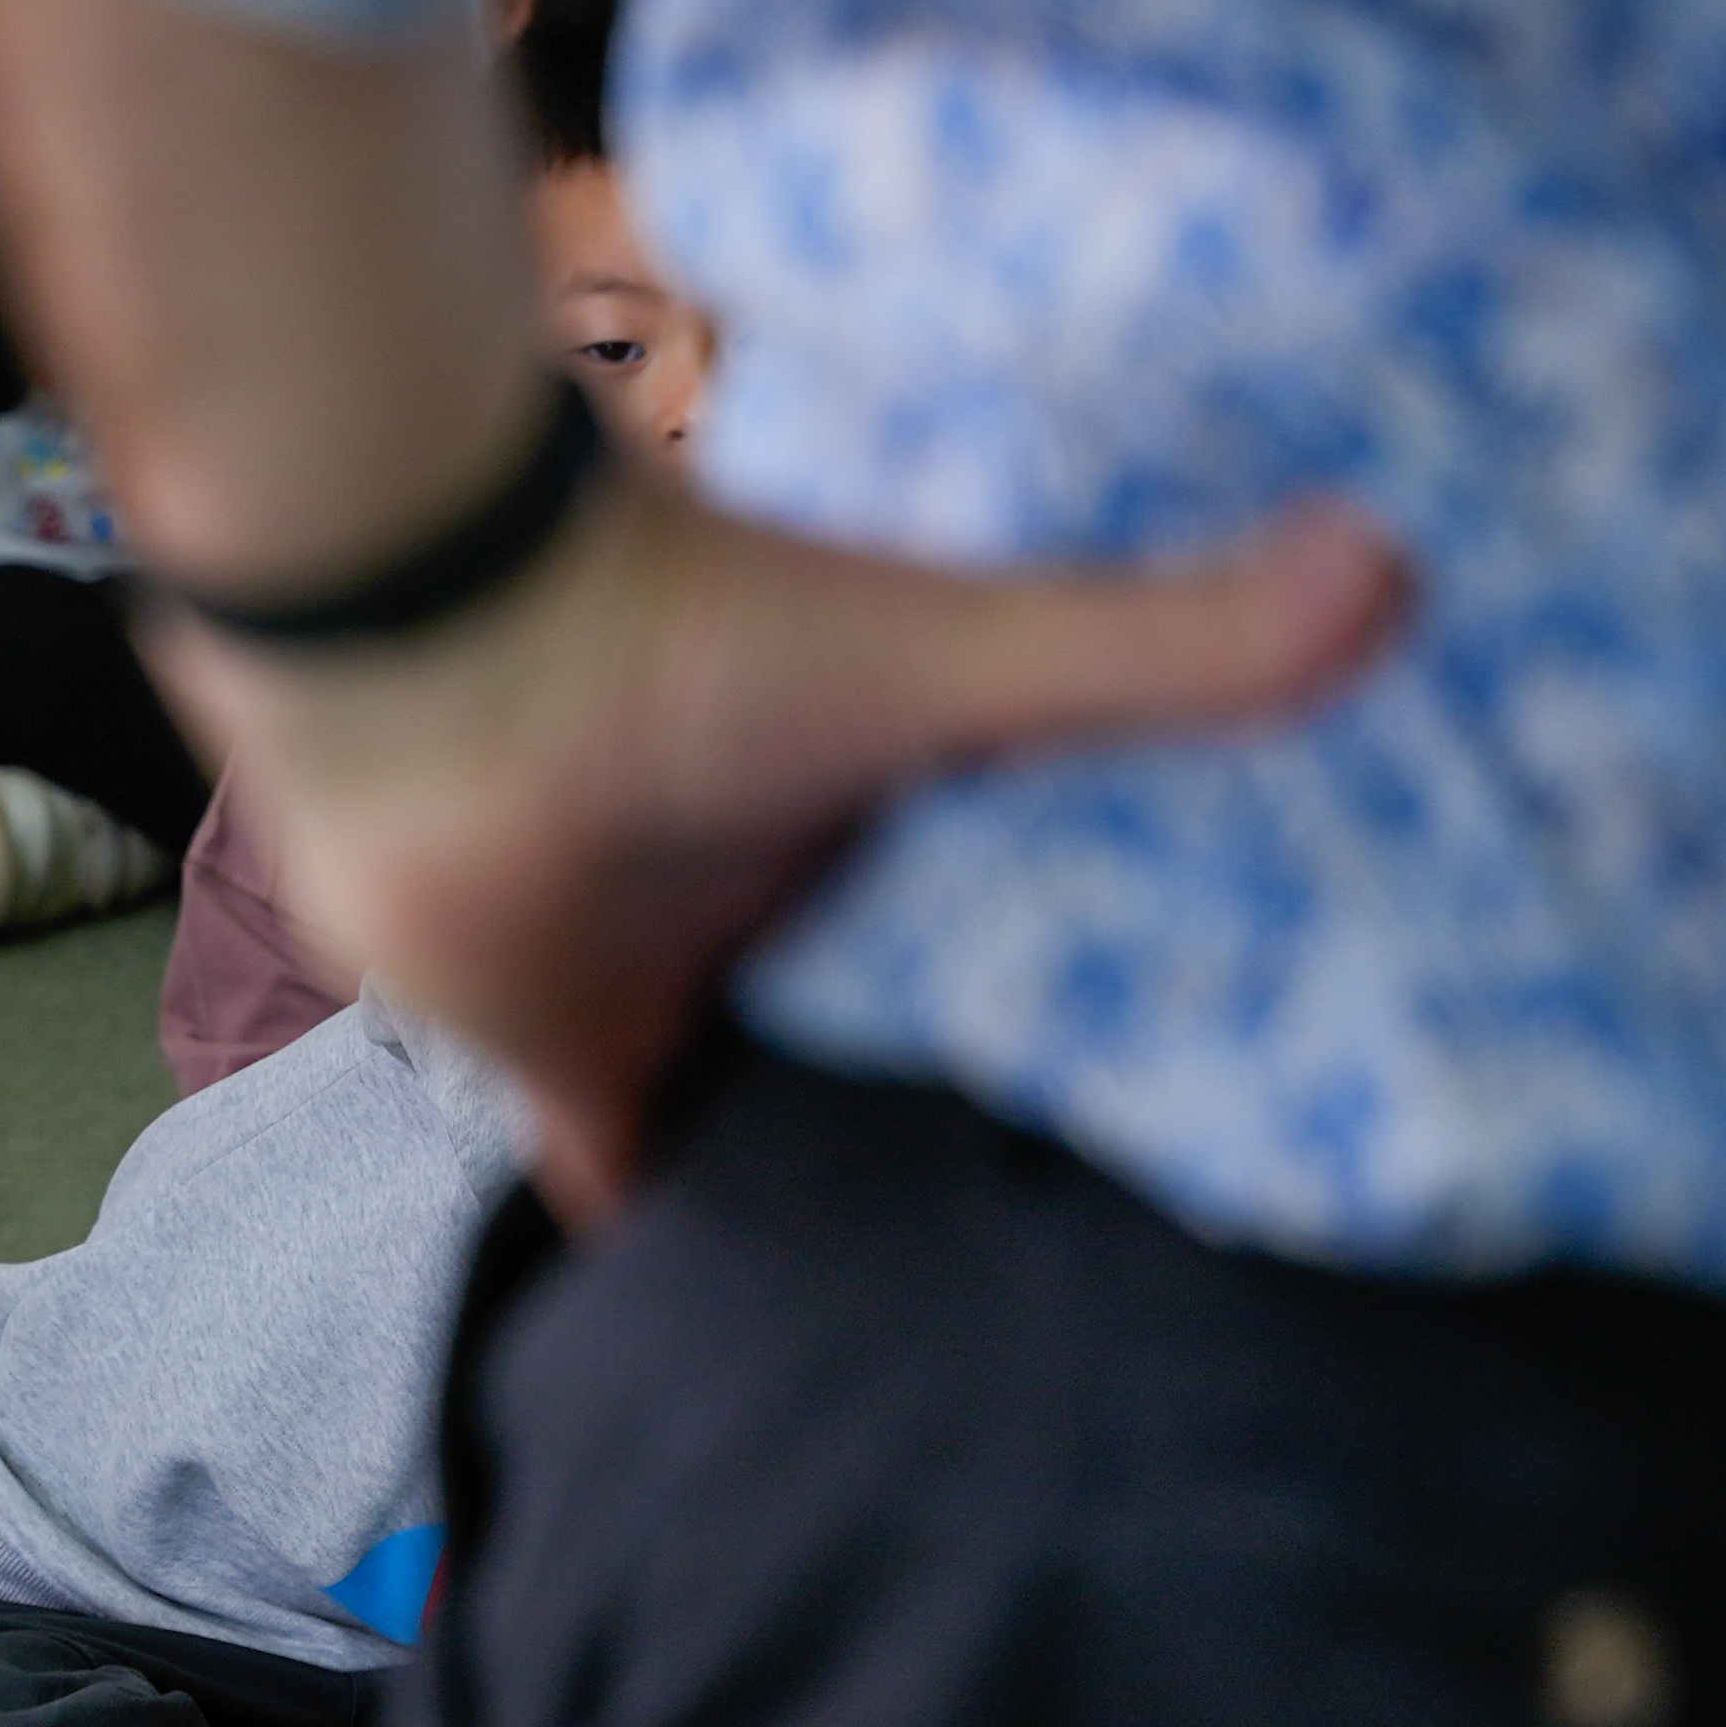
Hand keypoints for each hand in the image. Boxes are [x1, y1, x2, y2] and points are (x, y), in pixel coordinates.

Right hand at [160, 477, 1412, 1223]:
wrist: (364, 510)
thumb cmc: (611, 662)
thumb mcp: (913, 678)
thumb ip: (1145, 647)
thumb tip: (1394, 591)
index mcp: (569, 1025)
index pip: (630, 1171)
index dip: (714, 1202)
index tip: (802, 1215)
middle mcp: (449, 968)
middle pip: (583, 1023)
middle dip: (683, 1012)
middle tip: (813, 978)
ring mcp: (363, 845)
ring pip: (497, 897)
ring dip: (590, 869)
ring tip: (707, 822)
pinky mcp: (330, 714)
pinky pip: (431, 763)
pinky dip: (504, 737)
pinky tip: (591, 665)